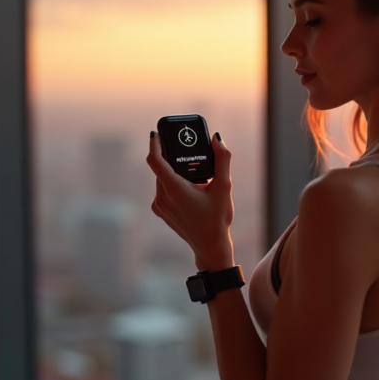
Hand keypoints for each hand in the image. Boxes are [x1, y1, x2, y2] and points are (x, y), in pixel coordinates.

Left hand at [147, 130, 234, 270]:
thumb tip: (217, 138)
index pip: (155, 160)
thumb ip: (222, 159)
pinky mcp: (161, 211)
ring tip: (197, 177)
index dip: (154, 143)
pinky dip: (175, 184)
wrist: (210, 247)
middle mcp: (162, 197)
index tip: (156, 132)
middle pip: (162, 168)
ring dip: (177, 172)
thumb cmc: (218, 219)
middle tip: (189, 151)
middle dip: (174, 159)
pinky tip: (193, 190)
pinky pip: (164, 190)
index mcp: (174, 189)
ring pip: (163, 179)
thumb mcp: (224, 187)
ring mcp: (159, 206)